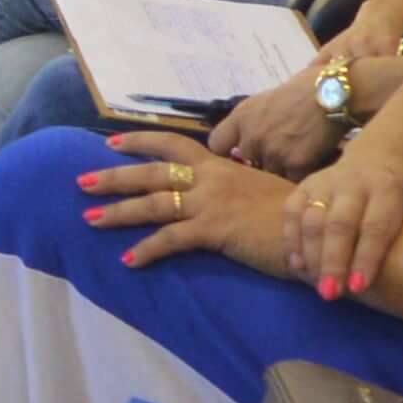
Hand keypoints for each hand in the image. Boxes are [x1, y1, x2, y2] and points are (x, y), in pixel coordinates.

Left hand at [85, 130, 293, 274]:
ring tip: (90, 219)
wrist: (321, 229)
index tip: (110, 142)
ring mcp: (212, 202)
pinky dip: (147, 250)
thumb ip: (232, 187)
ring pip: (154, 203)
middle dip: (113, 177)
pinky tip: (128, 261)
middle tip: (81, 182)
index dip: (140, 141)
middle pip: (152, 172)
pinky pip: (171, 239)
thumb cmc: (294, 213)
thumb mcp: (258, 190)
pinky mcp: (215, 229)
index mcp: (220, 165)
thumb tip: (212, 194)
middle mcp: (211, 178)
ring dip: (118, 212)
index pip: (172, 144)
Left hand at [207, 58, 363, 176]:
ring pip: (271, 173)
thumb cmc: (305, 90)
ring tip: (299, 150)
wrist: (334, 92)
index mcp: (242, 117)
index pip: (216, 145)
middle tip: (281, 149)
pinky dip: (302, 173)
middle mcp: (252, 136)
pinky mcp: (295, 164)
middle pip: (247, 163)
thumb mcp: (266, 100)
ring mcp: (273, 152)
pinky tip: (311, 157)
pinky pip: (292, 179)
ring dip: (283, 168)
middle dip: (262, 159)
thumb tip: (242, 144)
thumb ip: (251, 122)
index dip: (227, 151)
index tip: (238, 153)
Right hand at [277, 151, 402, 297]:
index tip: (360, 288)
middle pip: (339, 224)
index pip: (375, 225)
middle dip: (333, 261)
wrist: (381, 157)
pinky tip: (299, 266)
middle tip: (331, 295)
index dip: (367, 257)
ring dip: (310, 254)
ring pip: (311, 219)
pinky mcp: (306, 184)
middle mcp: (355, 181)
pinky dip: (292, 240)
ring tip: (315, 285)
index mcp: (389, 187)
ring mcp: (327, 181)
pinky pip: (292, 212)